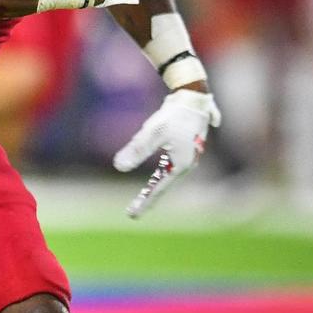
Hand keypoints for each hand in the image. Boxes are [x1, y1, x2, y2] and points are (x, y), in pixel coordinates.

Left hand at [114, 89, 220, 217]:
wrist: (192, 97)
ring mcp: (188, 156)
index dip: (144, 201)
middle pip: (163, 184)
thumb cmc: (174, 115)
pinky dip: (161, 175)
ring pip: (167, 175)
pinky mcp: (184, 147)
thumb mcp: (152, 132)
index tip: (131, 215)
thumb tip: (119, 167)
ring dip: (156, 186)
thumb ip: (137, 150)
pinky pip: (170, 166)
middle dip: (149, 197)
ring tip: (144, 197)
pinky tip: (157, 179)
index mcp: (181, 165)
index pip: (158, 188)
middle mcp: (187, 164)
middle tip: (133, 212)